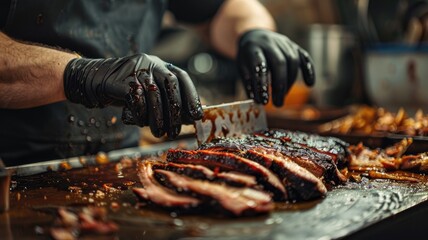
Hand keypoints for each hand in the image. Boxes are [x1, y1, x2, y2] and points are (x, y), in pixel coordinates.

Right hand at [63, 54, 202, 138]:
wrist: (94, 80)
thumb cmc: (128, 91)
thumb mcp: (150, 93)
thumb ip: (169, 101)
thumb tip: (191, 118)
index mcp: (161, 65)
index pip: (182, 78)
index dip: (192, 97)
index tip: (197, 116)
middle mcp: (151, 63)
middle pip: (170, 85)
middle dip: (176, 111)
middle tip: (176, 131)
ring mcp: (135, 69)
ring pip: (153, 95)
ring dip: (158, 118)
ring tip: (160, 133)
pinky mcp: (120, 80)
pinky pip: (136, 99)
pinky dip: (141, 114)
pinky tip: (141, 122)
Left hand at [237, 29, 314, 106]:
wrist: (255, 35)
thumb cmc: (248, 57)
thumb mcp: (242, 68)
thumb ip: (250, 84)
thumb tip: (258, 102)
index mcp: (253, 48)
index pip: (260, 67)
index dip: (262, 85)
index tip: (263, 102)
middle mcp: (270, 43)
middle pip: (280, 63)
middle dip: (280, 85)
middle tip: (278, 103)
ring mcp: (283, 42)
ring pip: (292, 61)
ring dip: (290, 82)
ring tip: (283, 96)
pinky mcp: (294, 45)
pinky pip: (304, 57)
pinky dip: (309, 70)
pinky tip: (309, 84)